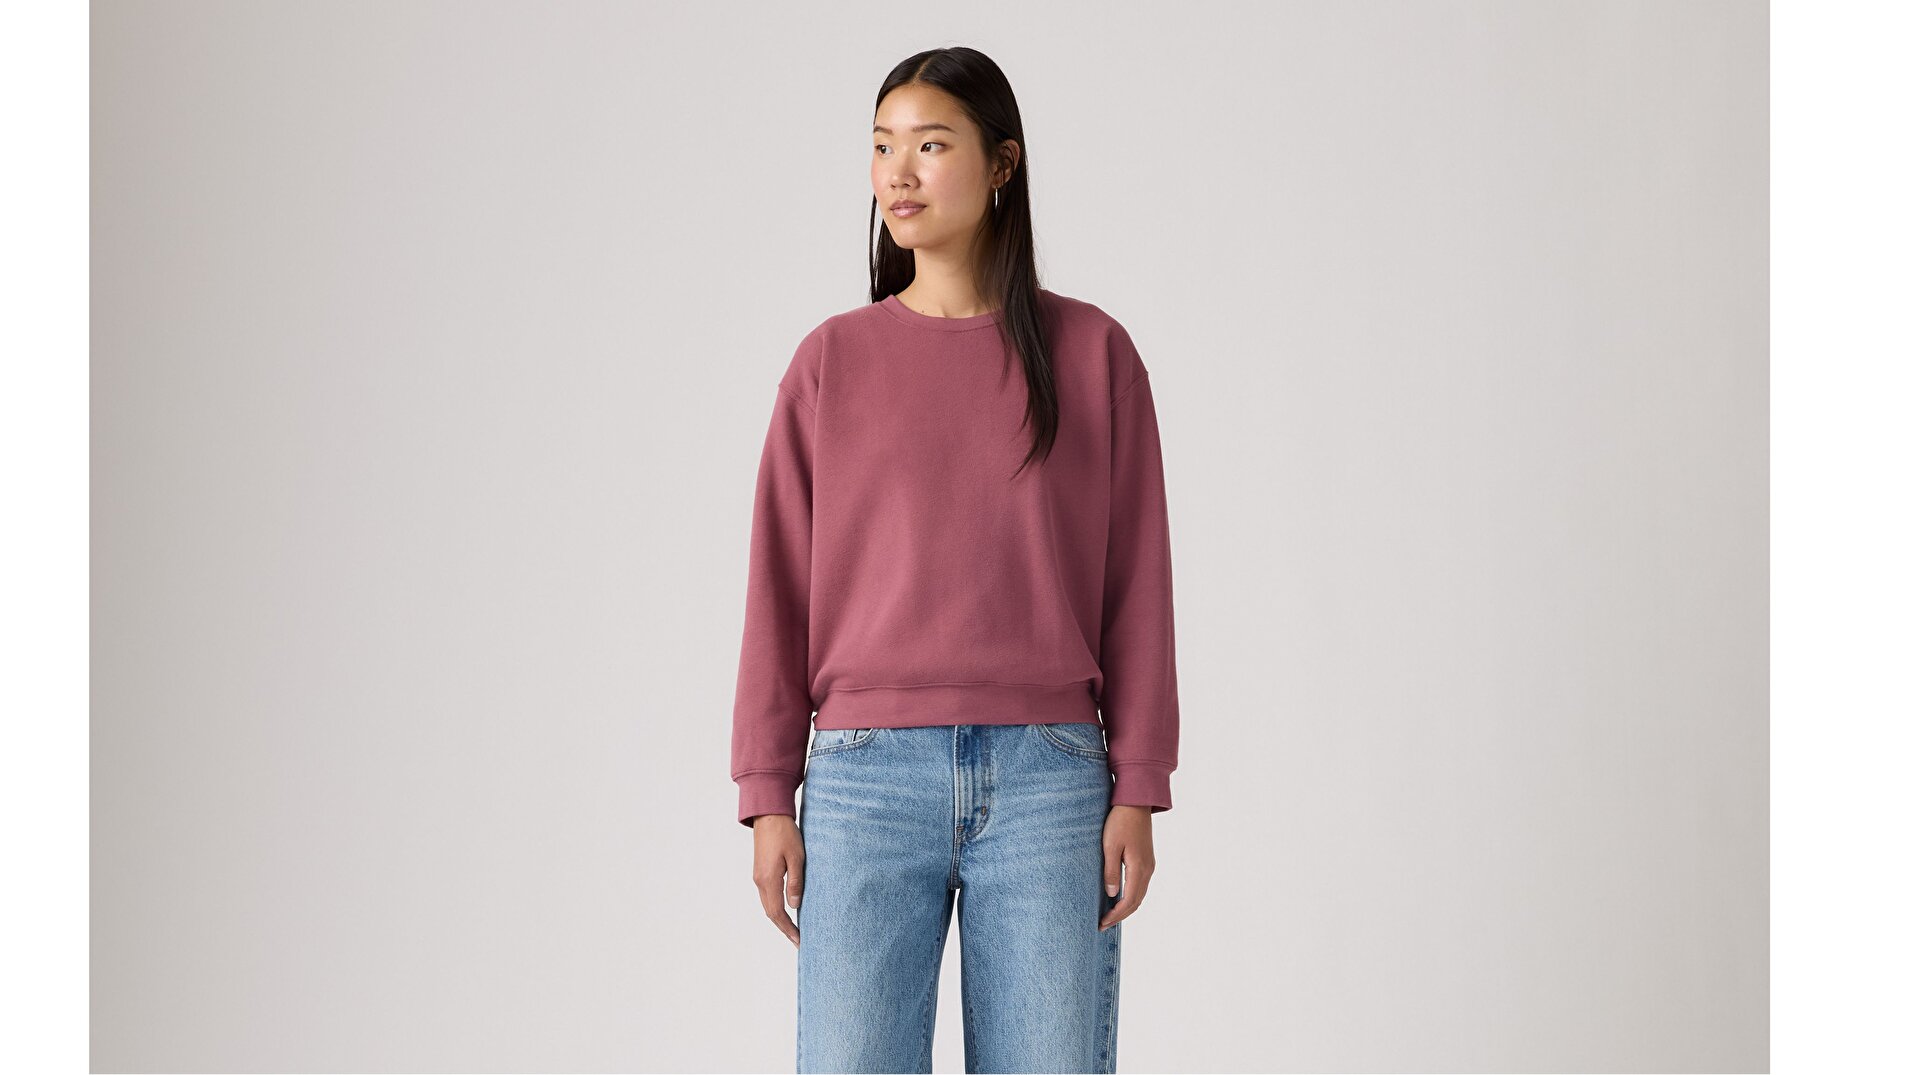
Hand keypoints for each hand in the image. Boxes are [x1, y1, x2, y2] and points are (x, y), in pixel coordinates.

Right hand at [750, 814, 802, 946]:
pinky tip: (786, 909)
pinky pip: (767, 896)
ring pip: (768, 905)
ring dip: (780, 919)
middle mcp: (760, 882)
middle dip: (784, 928)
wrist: (768, 815)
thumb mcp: (797, 857)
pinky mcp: (760, 871)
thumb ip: (795, 882)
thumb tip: (795, 906)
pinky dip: (776, 907)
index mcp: (769, 880)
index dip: (788, 929)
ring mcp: (758, 877)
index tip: (799, 940)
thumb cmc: (785, 833)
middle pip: (770, 913)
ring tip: (794, 929)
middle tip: (798, 941)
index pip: (777, 913)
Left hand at [1100, 804, 1155, 929]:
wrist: (1136, 803)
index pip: (1128, 901)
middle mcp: (1148, 870)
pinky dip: (1130, 896)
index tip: (1102, 923)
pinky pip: (1140, 885)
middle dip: (1120, 915)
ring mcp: (1149, 865)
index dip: (1116, 915)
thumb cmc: (1120, 822)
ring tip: (1110, 914)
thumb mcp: (1110, 846)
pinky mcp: (1146, 859)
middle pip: (1136, 902)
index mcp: (1139, 869)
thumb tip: (1111, 894)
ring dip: (1126, 907)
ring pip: (1139, 894)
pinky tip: (1118, 896)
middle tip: (1103, 924)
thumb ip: (1110, 872)